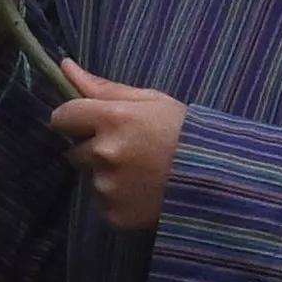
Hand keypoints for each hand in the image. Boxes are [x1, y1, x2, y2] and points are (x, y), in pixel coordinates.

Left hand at [52, 58, 184, 229]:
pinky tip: (143, 193)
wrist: (219, 182)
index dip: (74, 120)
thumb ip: (103, 88)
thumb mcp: (151, 101)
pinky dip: (118, 199)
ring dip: (107, 175)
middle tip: (129, 150)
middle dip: (94, 149)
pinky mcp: (113, 215)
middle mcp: (104, 154)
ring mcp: (107, 187)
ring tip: (142, 173)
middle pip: (75, 151)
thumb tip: (65, 67)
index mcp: (112, 119)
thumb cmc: (186, 133)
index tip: (89, 124)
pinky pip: (104, 203)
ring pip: (91, 178)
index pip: (62, 117)